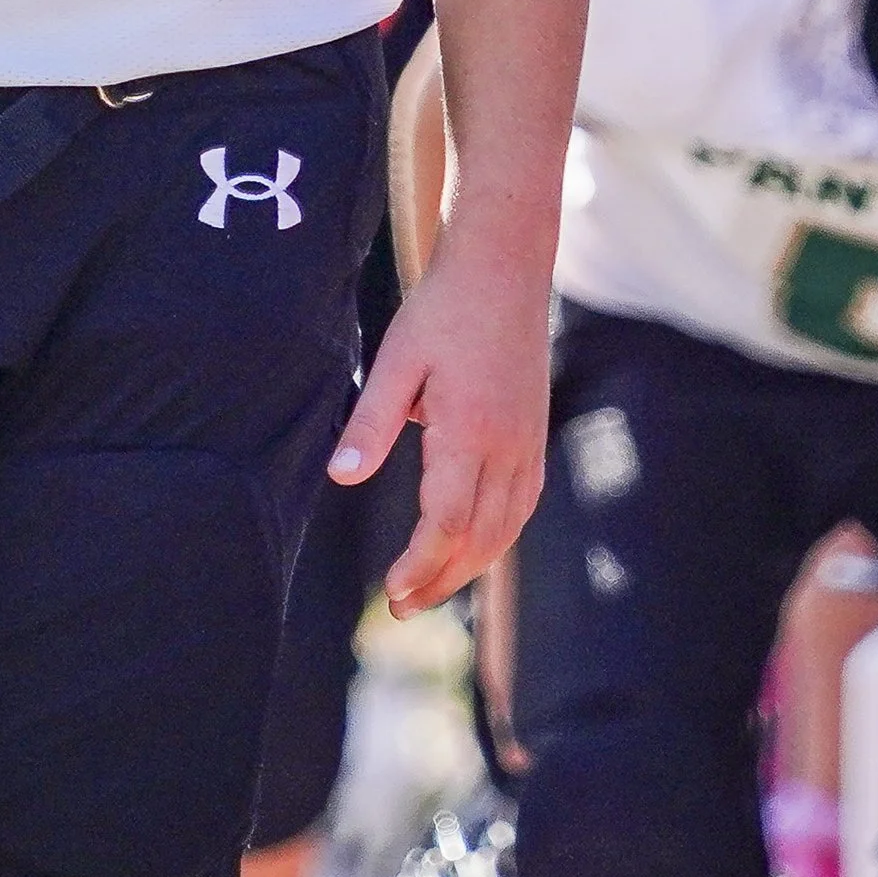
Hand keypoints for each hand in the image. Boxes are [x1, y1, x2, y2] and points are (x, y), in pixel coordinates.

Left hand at [328, 239, 550, 616]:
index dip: (421, 565)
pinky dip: (498, 536)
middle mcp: (509, 446)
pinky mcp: (534, 434)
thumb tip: (342, 478)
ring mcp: (529, 442)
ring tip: (431, 588)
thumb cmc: (442, 310)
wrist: (504, 268)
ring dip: (471, 566)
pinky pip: (522, 504)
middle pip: (481, 539)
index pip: (447, 522)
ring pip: (507, 527)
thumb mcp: (395, 359)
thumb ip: (370, 422)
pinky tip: (474, 546)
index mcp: (471, 431)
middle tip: (402, 608)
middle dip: (442, 579)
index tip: (392, 592)